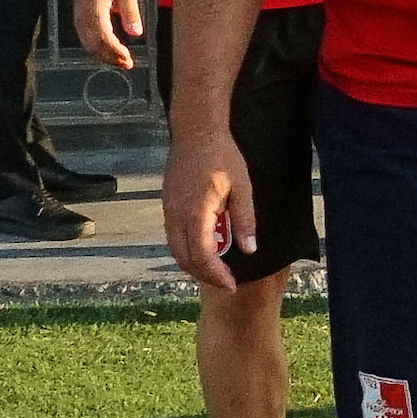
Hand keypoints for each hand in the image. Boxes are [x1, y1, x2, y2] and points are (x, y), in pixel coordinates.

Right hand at [72, 0, 142, 68]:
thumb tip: (137, 33)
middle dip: (111, 58)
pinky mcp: (79, 23)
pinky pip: (87, 42)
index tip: (128, 58)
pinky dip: (98, 51)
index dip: (115, 51)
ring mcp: (78, 22)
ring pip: (89, 47)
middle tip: (128, 64)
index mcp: (94, 11)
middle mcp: (82, 19)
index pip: (103, 38)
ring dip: (105, 57)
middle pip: (94, 46)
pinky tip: (112, 54)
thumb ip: (131, 12)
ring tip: (122, 62)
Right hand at [163, 128, 255, 290]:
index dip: (216, 275)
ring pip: (176, 250)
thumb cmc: (222, 157)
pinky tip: (204, 249)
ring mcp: (168, 211)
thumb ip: (245, 220)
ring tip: (216, 270)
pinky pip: (173, 237)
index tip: (232, 285)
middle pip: (185, 259)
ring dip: (194, 265)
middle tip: (226, 283)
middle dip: (205, 275)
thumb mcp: (243, 187)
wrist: (195, 132)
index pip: (203, 256)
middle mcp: (176, 217)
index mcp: (196, 214)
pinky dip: (187, 250)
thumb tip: (249, 251)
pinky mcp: (167, 206)